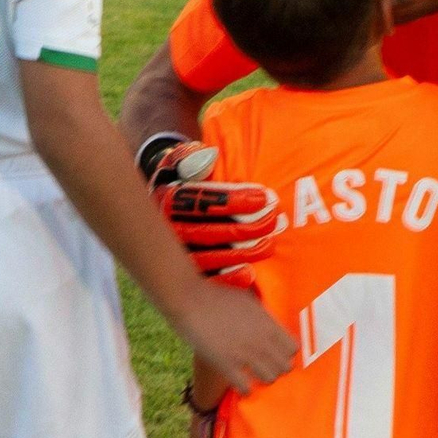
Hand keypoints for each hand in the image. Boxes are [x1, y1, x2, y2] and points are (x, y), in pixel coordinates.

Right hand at [143, 135, 282, 274]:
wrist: (164, 199)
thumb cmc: (182, 178)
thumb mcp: (180, 162)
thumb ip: (191, 158)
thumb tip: (207, 156)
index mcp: (166, 201)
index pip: (200, 202)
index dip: (232, 201)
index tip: (263, 197)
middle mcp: (166, 230)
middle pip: (206, 233)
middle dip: (244, 229)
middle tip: (274, 221)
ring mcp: (173, 255)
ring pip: (206, 259)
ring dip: (240, 254)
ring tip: (269, 245)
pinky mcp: (184, 274)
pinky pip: (204, 281)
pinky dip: (226, 280)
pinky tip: (249, 275)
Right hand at [175, 279, 294, 393]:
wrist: (189, 299)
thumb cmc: (215, 295)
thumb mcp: (247, 300)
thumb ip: (262, 316)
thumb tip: (270, 325)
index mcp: (267, 322)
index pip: (293, 348)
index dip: (285, 352)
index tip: (276, 352)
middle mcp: (260, 339)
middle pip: (285, 367)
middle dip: (277, 367)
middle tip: (265, 365)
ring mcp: (244, 353)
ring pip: (270, 378)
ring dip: (262, 378)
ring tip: (253, 374)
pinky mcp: (226, 364)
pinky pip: (246, 388)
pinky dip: (245, 388)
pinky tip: (239, 383)